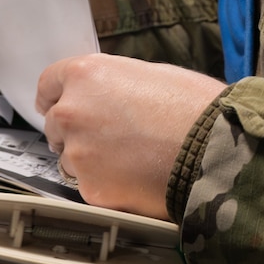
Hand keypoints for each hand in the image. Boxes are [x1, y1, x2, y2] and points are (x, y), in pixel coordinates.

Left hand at [36, 54, 226, 218]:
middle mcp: (72, 112)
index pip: (48, 85)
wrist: (215, 150)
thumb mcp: (152, 73)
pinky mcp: (90, 189)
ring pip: (71, 158)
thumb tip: (105, 94)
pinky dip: (107, 185)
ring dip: (90, 160)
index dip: (57, 96)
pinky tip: (136, 178)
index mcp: (86, 75)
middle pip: (56, 124)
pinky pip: (89, 186)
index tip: (60, 105)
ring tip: (131, 160)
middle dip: (77, 131)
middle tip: (111, 138)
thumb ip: (114, 83)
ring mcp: (78, 153)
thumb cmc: (194, 107)